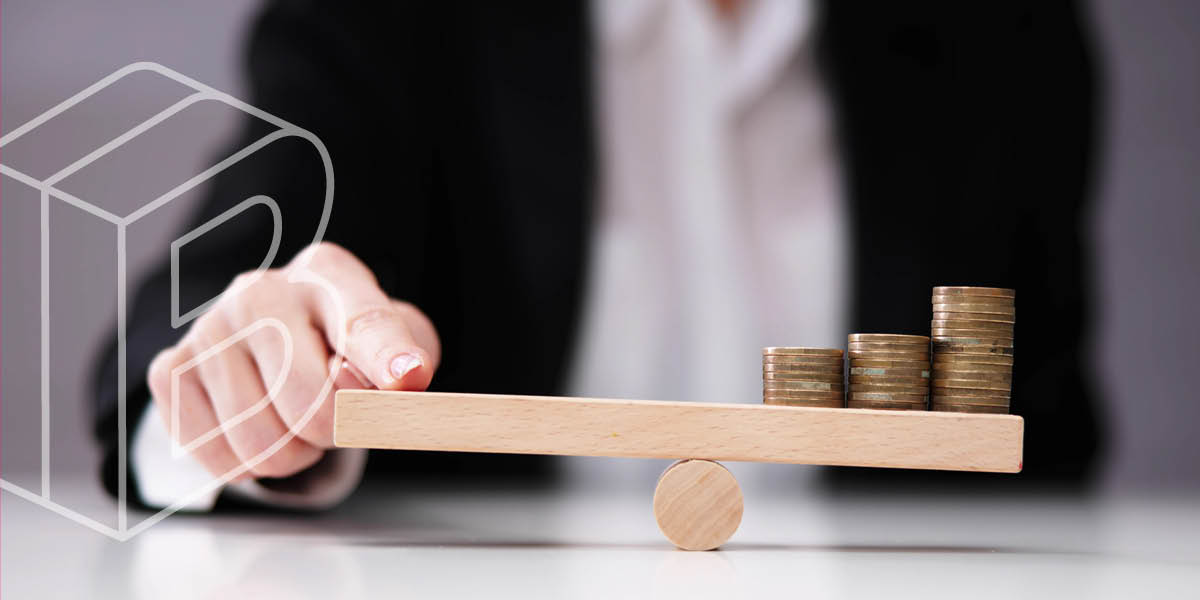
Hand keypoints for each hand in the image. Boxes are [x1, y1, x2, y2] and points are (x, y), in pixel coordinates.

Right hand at [147, 242, 439, 481]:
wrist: (283, 335)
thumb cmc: (349, 344)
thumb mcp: (399, 344)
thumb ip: (406, 361)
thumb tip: (398, 381)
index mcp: (329, 274)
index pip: (363, 322)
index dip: (387, 357)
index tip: (408, 378)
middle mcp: (261, 291)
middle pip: (310, 407)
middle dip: (334, 434)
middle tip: (337, 418)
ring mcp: (208, 328)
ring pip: (260, 445)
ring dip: (291, 456)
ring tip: (297, 421)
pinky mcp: (171, 368)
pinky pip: (218, 457)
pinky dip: (247, 464)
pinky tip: (259, 425)